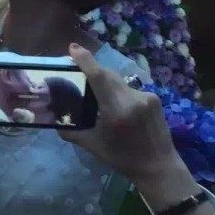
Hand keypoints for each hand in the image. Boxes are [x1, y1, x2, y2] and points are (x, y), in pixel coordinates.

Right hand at [60, 45, 179, 184]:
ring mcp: (146, 96)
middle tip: (77, 71)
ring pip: (119, 81)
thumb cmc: (123, 159)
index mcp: (116, 111)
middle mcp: (132, 99)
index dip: (85, 60)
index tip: (73, 48)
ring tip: (96, 94)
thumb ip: (72, 131)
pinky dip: (119, 93)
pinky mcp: (154, 97)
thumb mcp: (93, 146)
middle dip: (92, 70)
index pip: (99, 77)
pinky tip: (117, 106)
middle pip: (107, 75)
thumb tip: (55, 121)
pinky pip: (130, 89)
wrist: (159, 166)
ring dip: (106, 83)